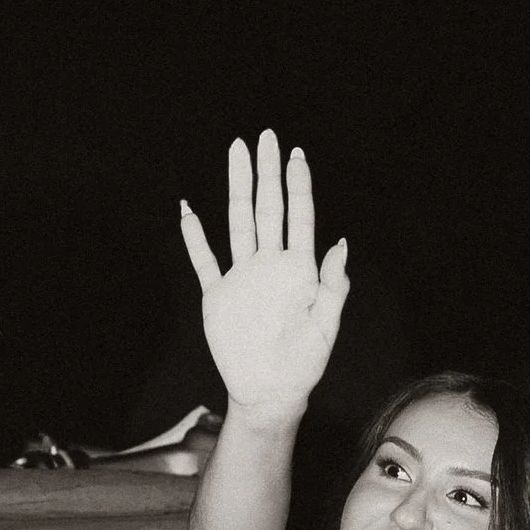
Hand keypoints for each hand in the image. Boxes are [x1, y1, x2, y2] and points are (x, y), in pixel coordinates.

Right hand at [177, 131, 349, 423]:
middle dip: (266, 172)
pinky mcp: (218, 296)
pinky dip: (194, 236)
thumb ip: (332, 286)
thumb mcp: (326, 327)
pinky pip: (204, 260)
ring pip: (237, 222)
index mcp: (298, 269)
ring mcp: (242, 277)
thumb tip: (340, 243)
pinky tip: (188, 210)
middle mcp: (269, 265)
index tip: (296, 154)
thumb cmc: (304, 364)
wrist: (269, 393)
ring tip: (235, 154)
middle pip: (267, 208)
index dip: (298, 185)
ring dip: (236, 188)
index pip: (299, 217)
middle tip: (265, 137)